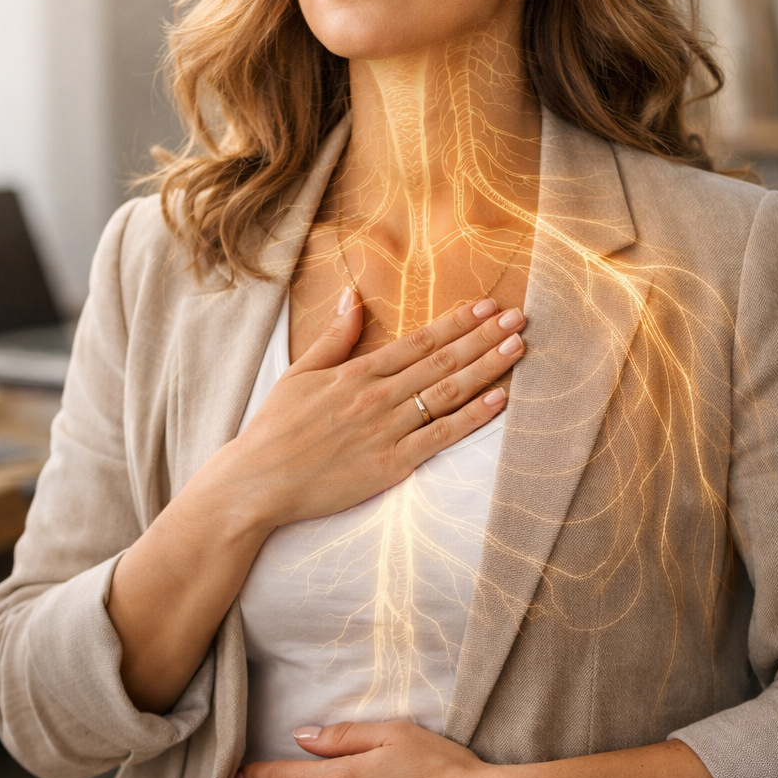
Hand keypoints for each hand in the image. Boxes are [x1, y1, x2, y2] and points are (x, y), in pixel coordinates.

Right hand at [214, 290, 525, 533]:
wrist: (257, 481)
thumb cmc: (275, 429)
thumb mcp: (300, 372)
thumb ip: (335, 336)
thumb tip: (354, 296)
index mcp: (358, 371)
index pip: (418, 340)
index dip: (457, 321)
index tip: (486, 305)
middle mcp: (378, 395)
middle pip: (442, 360)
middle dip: (484, 337)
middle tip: (519, 318)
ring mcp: (387, 429)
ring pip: (447, 392)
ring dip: (486, 368)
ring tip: (517, 348)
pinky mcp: (391, 464)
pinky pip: (440, 436)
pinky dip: (472, 418)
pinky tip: (498, 400)